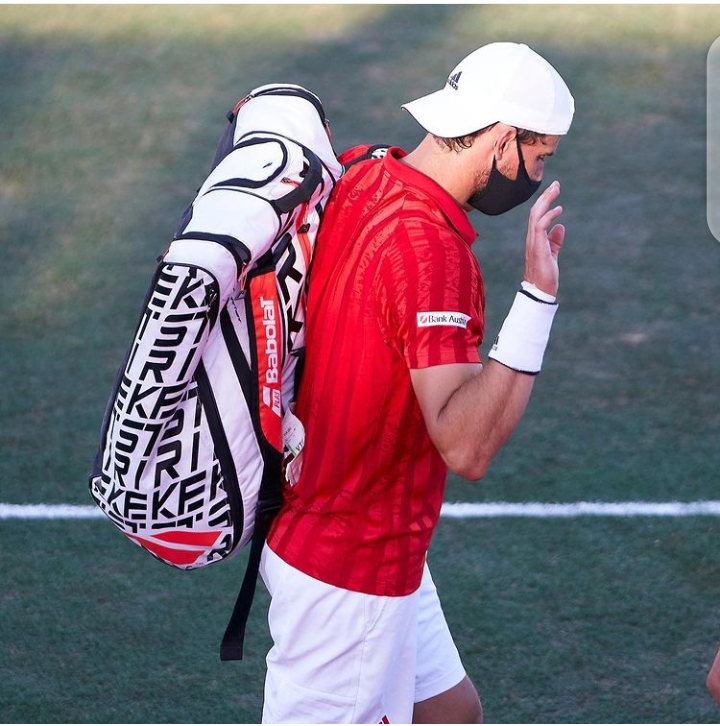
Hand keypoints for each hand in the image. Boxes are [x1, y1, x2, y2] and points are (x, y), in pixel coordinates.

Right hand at [523, 180, 564, 296]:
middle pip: (535, 211)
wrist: (541, 290)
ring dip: (546, 201)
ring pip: (535, 215)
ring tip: (556, 190)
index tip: (554, 190)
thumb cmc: (545, 275)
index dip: (544, 202)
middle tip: (556, 184)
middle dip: (545, 196)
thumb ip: (555, 240)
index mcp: (534, 239)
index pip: (536, 216)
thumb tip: (560, 227)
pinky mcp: (538, 247)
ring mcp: (533, 242)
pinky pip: (540, 226)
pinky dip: (548, 216)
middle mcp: (531, 238)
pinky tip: (558, 210)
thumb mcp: (552, 254)